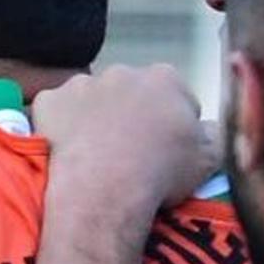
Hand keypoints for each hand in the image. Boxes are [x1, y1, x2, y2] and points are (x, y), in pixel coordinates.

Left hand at [30, 64, 216, 210]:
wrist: (103, 190)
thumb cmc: (158, 174)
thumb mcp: (208, 159)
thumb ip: (214, 135)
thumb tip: (209, 129)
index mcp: (166, 79)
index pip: (174, 95)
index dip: (171, 123)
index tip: (164, 148)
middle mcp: (123, 72)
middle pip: (130, 93)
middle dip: (130, 115)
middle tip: (127, 153)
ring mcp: (82, 84)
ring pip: (90, 99)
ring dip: (93, 118)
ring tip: (95, 155)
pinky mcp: (49, 101)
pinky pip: (55, 110)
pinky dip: (58, 126)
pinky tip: (65, 151)